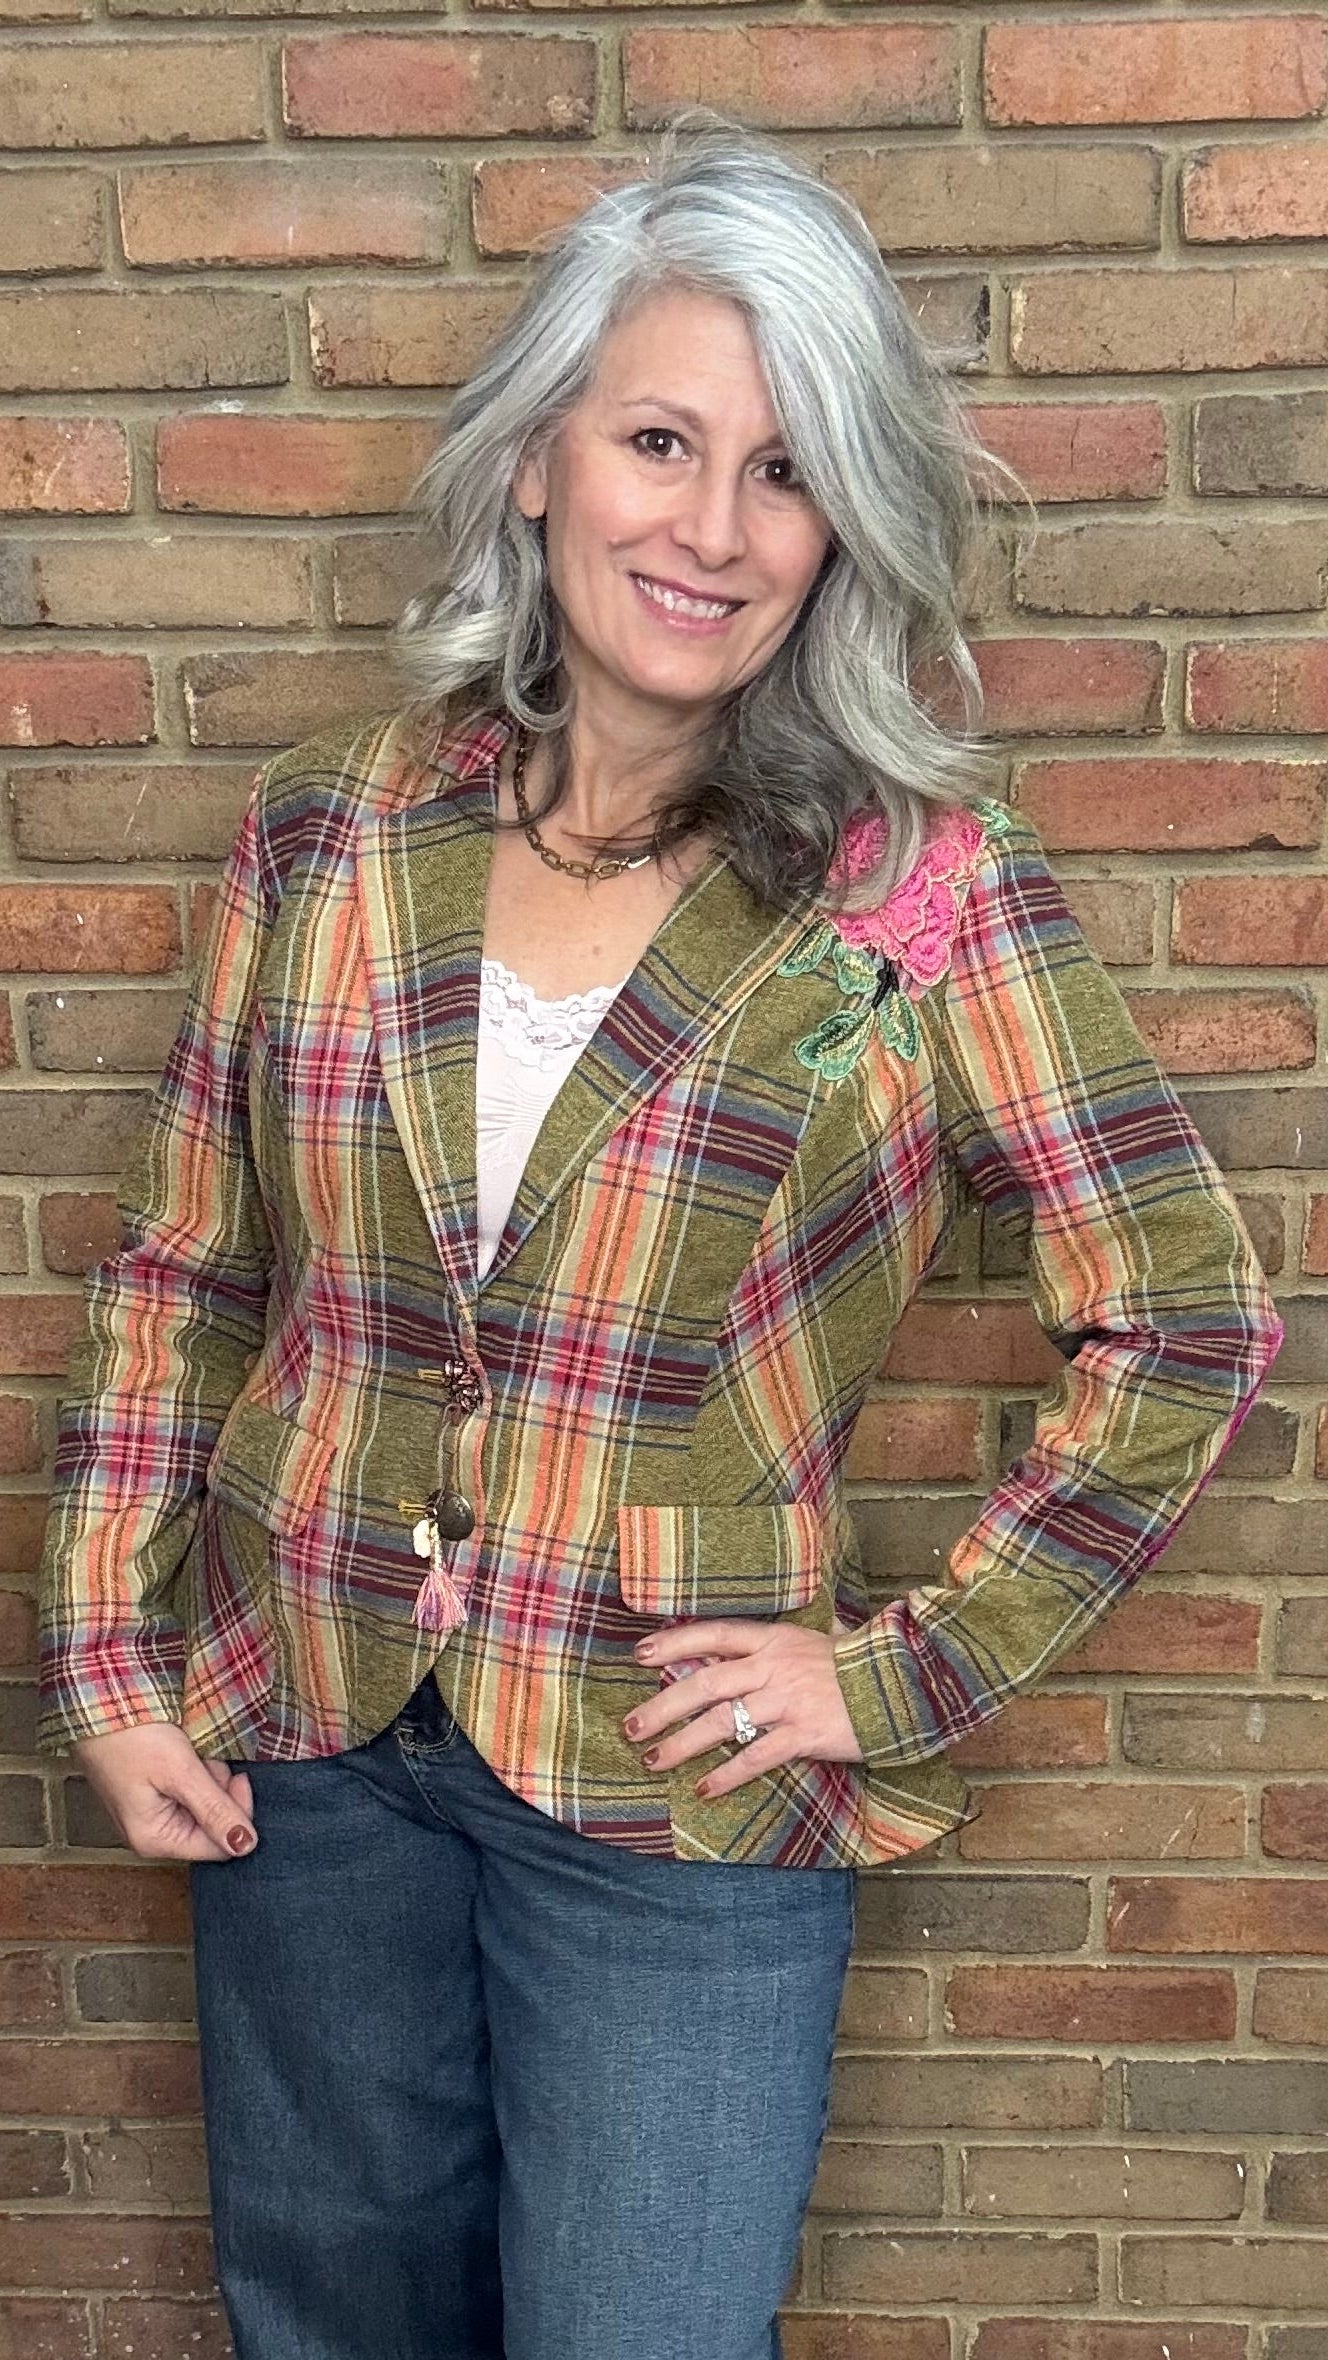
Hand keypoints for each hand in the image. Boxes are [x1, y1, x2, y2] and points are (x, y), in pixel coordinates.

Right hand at [71, 1723, 257, 1863]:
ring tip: (187, 1751)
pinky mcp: (151, 1791)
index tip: (237, 1776)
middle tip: (202, 1760)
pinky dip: (193, 1769)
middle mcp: (152, 1833)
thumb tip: (247, 1846)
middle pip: (212, 1824)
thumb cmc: (129, 1736)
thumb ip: (215, 1810)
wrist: (96, 1702)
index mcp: (154, 1839)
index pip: (220, 1845)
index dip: (236, 1812)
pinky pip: (188, 1788)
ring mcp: (150, 1812)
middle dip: (217, 1789)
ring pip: (203, 1803)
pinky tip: (181, 1750)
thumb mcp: (180, 1771)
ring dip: (206, 1775)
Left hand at [622, 1620, 864, 1801]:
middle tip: (630, 1725)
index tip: (640, 1656)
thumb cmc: (859, 1664)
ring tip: (653, 1760)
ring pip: (721, 1722)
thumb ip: (789, 1644)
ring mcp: (788, 1701)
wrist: (904, 1685)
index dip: (674, 1643)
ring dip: (682, 1743)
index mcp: (774, 1639)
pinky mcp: (804, 1734)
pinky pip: (755, 1757)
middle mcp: (774, 1667)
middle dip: (663, 1706)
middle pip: (705, 1682)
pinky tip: (703, 1789)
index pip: (714, 1635)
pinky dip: (726, 1775)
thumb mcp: (819, 1641)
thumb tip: (772, 1643)